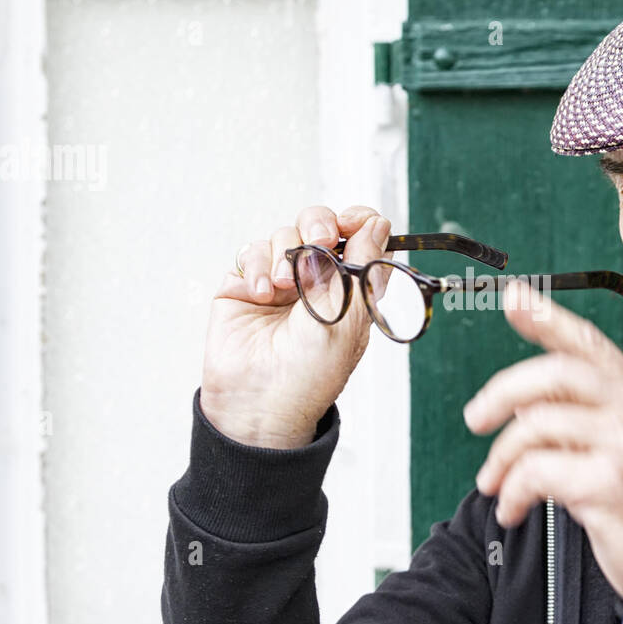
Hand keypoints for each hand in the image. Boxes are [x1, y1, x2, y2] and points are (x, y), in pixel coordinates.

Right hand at [200, 205, 392, 448]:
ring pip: (284, 234)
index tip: (355, 220)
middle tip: (319, 242)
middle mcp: (314, 282)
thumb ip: (362, 265)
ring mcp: (278, 282)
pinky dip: (258, 266)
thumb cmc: (310, 374)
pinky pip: (252, 251)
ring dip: (286, 253)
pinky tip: (262, 294)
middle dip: (319, 225)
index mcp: (348, 289)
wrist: (261, 403)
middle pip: (319, 225)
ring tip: (284, 288)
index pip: (359, 239)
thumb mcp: (349, 317)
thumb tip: (378, 223)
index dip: (358, 221)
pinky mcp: (244, 285)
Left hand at [462, 279, 622, 607]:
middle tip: (474, 419)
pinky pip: (536, 472)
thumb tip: (518, 405)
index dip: (547, 318)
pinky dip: (512, 493)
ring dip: (500, 459)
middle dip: (501, 393)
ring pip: (535, 426)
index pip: (587, 344)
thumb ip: (581, 417)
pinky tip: (513, 510)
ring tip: (494, 486)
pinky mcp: (610, 483)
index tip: (512, 297)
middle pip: (552, 374)